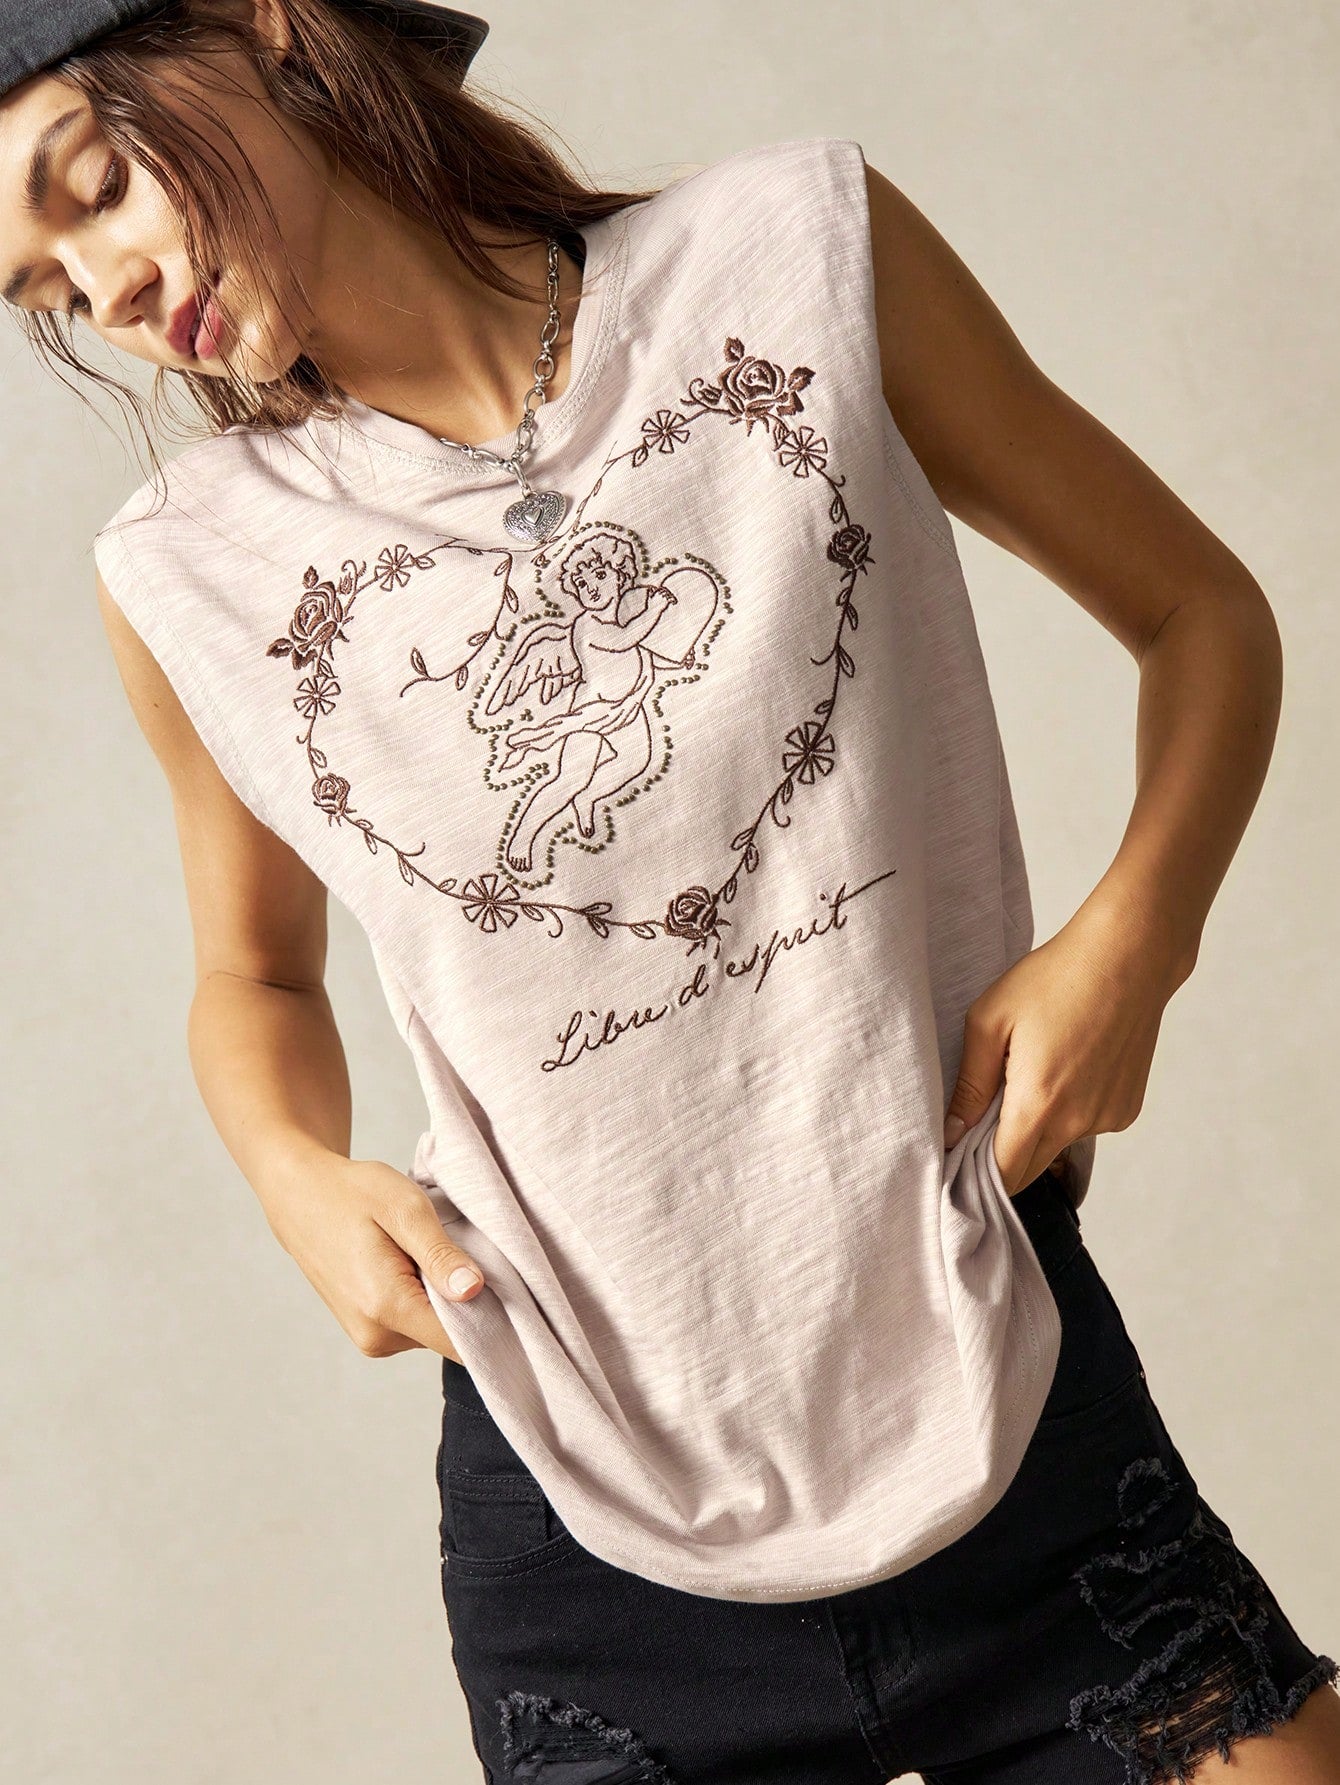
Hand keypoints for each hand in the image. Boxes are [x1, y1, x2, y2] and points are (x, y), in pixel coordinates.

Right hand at [260, 1155, 481, 1362]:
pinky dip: (425, 1299)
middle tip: (461, 1253)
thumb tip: (474, 1291)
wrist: (299, 1196)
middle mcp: (377, 1337)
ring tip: (427, 1253)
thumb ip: (440, 1255)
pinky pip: (415, 1325)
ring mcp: (370, 1339)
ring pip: (433, 1331)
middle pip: (450, 1337)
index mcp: (387, 1307)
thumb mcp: (404, 1208)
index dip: (492, 1317)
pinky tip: (413, 1264)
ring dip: (444, 1299)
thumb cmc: (352, 1193)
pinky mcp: (368, 1332)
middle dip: (467, 1302)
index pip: (461, 1342)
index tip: (503, 1285)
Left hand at [942, 896, 1185, 1193]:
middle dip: (1001, 1157)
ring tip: (1031, 1076)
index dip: (974, 1177)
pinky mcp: (1127, 1108)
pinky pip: (1086, 1127)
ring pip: (1058, 1147)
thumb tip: (952, 1132)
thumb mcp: (990, 1020)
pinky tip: (1066, 1069)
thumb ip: (970, 1084)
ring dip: (1037, 1130)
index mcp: (1039, 1105)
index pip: (1002, 1175)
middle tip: (979, 1122)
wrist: (1129, 955)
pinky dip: (1069, 1113)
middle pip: (1029, 1169)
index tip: (955, 1163)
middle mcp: (1078, 1122)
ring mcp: (1108, 1118)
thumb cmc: (1055, 978)